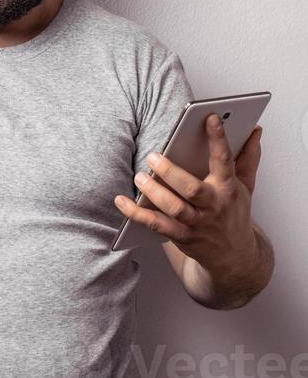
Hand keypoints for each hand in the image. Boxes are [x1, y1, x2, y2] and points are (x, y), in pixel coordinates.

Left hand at [114, 114, 262, 271]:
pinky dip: (137, 214)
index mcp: (228, 187)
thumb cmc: (234, 213)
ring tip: (139, 177)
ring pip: (174, 208)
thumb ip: (248, 157)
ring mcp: (198, 223)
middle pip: (191, 188)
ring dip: (154, 193)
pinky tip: (121, 201)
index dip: (218, 139)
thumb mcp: (246, 186)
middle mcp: (213, 205)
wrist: (236, 259)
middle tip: (152, 156)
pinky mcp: (183, 238)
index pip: (224, 159)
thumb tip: (255, 130)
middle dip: (171, 172)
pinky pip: (157, 226)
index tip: (210, 117)